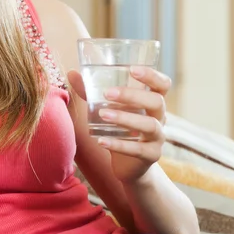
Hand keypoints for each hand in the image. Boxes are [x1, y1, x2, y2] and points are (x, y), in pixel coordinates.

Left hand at [68, 67, 171, 183]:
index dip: (152, 75)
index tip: (132, 69)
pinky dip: (119, 145)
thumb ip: (91, 92)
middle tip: (107, 93)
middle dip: (132, 95)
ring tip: (102, 114)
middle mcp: (159, 118)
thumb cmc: (120, 128)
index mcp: (152, 101)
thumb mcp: (108, 108)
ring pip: (149, 125)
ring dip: (125, 118)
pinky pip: (138, 150)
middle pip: (156, 102)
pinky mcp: (151, 156)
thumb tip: (71, 73)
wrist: (129, 165)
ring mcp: (158, 138)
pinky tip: (101, 140)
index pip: (162, 84)